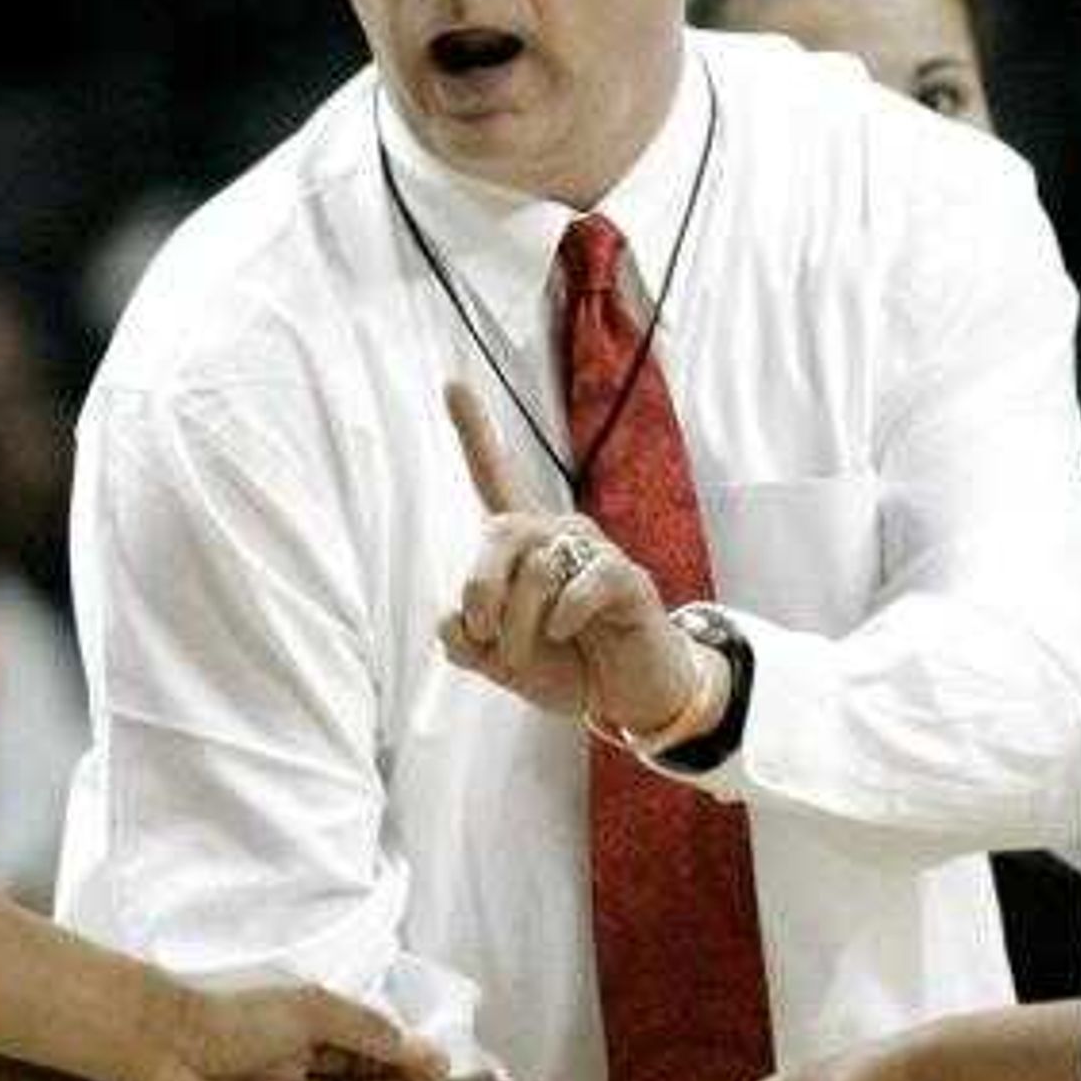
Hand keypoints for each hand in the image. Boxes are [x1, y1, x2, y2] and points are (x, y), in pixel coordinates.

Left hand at [121, 974, 447, 1080]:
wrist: (164, 1049)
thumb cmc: (237, 1018)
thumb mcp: (315, 1012)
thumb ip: (368, 1031)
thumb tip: (419, 1048)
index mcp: (307, 1021)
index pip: (366, 1038)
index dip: (402, 1052)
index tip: (437, 1069)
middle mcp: (295, 1057)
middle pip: (355, 1071)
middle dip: (390, 1079)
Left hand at [437, 382, 711, 739]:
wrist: (630, 698)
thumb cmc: (569, 667)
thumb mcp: (500, 662)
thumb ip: (465, 643)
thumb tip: (450, 620)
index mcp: (526, 547)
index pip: (496, 479)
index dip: (475, 434)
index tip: (453, 383)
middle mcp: (560, 537)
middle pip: (502, 529)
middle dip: (481, 585)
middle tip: (481, 632)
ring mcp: (595, 554)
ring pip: (537, 567)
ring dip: (517, 625)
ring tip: (522, 657)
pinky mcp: (628, 579)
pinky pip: (582, 584)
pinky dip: (563, 617)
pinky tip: (567, 634)